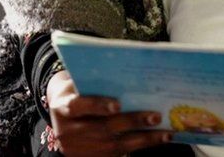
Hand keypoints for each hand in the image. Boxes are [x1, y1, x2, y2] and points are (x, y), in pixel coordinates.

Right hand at [46, 70, 172, 155]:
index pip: (77, 106)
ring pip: (112, 146)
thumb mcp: (76, 83)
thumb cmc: (75, 90)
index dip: (97, 105)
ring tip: (164, 133)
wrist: (59, 112)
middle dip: (131, 123)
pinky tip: (156, 140)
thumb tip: (128, 75)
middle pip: (101, 129)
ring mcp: (77, 148)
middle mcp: (66, 131)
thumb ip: (95, 82)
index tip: (118, 104)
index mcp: (61, 106)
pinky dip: (138, 147)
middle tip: (155, 117)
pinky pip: (116, 154)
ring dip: (142, 140)